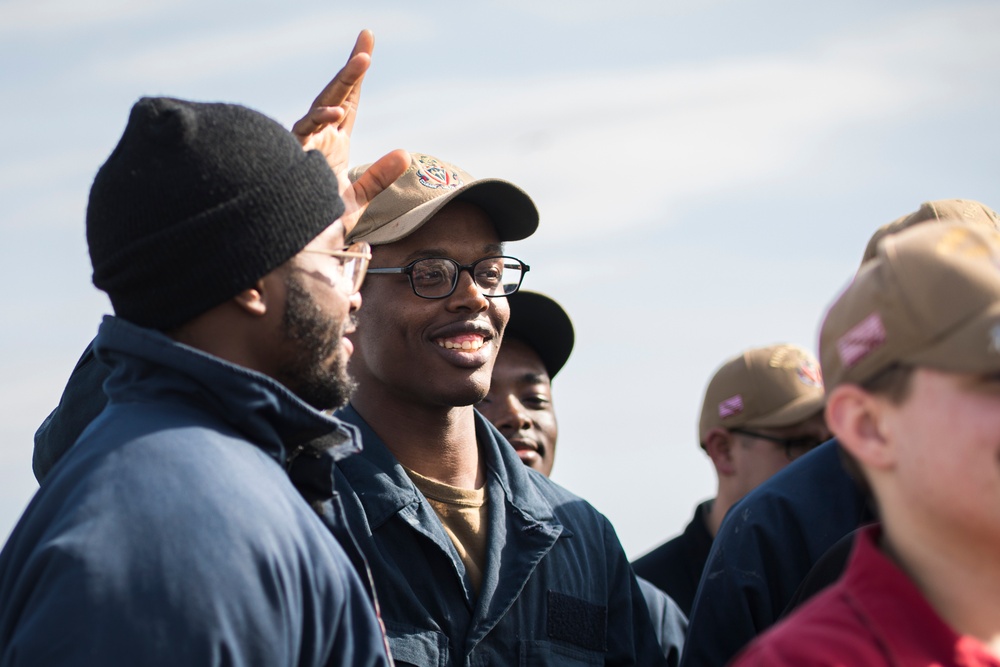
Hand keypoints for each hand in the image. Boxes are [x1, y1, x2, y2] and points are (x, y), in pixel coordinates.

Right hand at [291, 29, 408, 234]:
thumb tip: (405, 154)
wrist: (297, 247)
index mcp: (334, 142)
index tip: (367, 44)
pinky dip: (320, 119)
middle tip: (366, 39)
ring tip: (363, 62)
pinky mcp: (293, 155)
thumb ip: (379, 177)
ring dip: (342, 82)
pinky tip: (337, 112)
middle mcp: (319, 137)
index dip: (358, 76)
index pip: (350, 102)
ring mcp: (305, 144)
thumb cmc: (320, 224)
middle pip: (337, 94)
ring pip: (322, 104)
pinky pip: (305, 130)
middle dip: (351, 67)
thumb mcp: (358, 200)